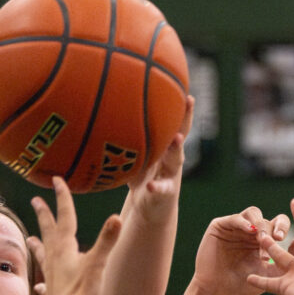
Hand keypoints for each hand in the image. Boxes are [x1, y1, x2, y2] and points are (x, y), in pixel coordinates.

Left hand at [30, 177, 121, 294]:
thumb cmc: (82, 292)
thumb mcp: (98, 263)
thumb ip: (107, 240)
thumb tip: (117, 217)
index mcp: (65, 247)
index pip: (65, 216)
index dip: (62, 197)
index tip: (57, 180)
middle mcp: (55, 257)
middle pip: (49, 230)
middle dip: (44, 214)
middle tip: (36, 200)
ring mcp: (51, 274)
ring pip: (43, 254)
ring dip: (37, 244)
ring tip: (29, 238)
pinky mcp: (52, 290)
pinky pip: (46, 281)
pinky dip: (43, 280)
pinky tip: (40, 285)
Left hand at [121, 96, 193, 224]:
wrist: (150, 207)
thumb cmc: (141, 176)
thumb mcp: (135, 156)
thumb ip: (127, 141)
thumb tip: (103, 116)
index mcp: (165, 147)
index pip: (174, 122)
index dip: (179, 105)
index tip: (183, 87)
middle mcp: (172, 157)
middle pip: (181, 134)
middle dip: (186, 118)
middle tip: (189, 100)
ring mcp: (172, 175)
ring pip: (176, 159)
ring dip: (176, 148)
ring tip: (176, 138)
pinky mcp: (165, 193)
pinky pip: (161, 189)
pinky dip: (156, 187)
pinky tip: (150, 185)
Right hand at [189, 208, 290, 294]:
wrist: (218, 292)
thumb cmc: (243, 286)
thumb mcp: (269, 274)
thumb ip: (285, 259)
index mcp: (263, 240)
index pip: (278, 226)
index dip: (283, 228)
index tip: (283, 239)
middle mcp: (250, 231)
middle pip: (267, 220)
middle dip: (273, 227)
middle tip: (276, 238)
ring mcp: (235, 228)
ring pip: (253, 214)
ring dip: (259, 225)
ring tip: (260, 238)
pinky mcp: (220, 226)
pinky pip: (235, 218)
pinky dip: (243, 222)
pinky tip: (248, 230)